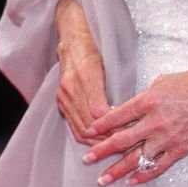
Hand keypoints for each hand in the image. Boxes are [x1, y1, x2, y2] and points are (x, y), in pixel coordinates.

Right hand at [55, 0, 112, 144]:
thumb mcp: (107, 62)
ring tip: (112, 145)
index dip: (113, 125)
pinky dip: (86, 135)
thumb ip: (111, 86)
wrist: (71, 41)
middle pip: (89, 124)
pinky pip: (72, 125)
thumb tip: (122, 112)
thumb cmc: (93, 49)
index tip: (126, 130)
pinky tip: (98, 139)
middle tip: (122, 143)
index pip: (99, 111)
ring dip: (96, 141)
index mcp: (86, 74)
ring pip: (80, 129)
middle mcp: (71, 87)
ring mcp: (63, 96)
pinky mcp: (60, 102)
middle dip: (106, 137)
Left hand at [80, 63, 187, 186]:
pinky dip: (143, 175)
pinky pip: (158, 166)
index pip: (119, 115)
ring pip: (136, 158)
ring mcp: (168, 138)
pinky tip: (131, 181)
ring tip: (102, 179)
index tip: (89, 130)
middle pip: (122, 139)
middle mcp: (156, 121)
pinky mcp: (181, 149)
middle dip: (101, 150)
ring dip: (117, 170)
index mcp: (150, 100)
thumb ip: (148, 95)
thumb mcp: (167, 80)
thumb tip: (134, 106)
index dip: (102, 123)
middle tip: (86, 159)